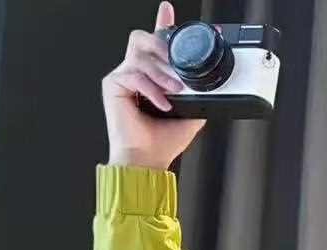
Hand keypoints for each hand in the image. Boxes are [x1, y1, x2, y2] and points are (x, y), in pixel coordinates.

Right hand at [101, 1, 205, 169]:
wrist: (148, 159)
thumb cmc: (163, 142)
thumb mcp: (191, 115)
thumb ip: (198, 97)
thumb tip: (214, 89)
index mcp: (152, 76)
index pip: (156, 44)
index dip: (163, 25)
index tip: (169, 10)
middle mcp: (136, 72)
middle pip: (142, 39)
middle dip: (160, 44)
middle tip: (174, 58)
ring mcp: (123, 77)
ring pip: (139, 55)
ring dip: (162, 72)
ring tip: (174, 89)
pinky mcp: (113, 85)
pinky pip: (134, 75)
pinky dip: (152, 89)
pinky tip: (163, 104)